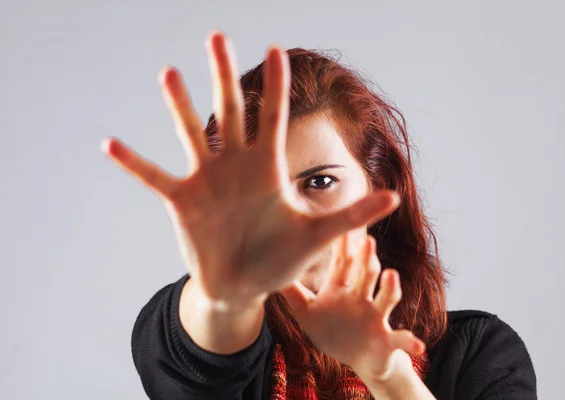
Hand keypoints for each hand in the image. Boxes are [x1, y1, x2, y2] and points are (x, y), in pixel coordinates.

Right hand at [101, 31, 399, 307]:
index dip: (275, 86)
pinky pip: (154, 177)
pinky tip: (109, 144)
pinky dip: (134, 163)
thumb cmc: (281, 257)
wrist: (246, 284)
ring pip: (190, 134)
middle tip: (217, 36)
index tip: (279, 50)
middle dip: (223, 75)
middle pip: (230, 112)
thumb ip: (352, 214)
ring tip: (169, 74)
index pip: (273, 118)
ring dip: (179, 106)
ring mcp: (207, 181)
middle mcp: (236, 166)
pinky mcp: (182, 202)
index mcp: (268, 168)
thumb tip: (395, 196)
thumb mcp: (318, 235)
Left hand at [279, 233, 425, 380]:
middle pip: (365, 274)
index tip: (340, 225)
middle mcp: (361, 297)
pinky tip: (417, 346)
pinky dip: (409, 341)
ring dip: (390, 287)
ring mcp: (376, 317)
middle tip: (367, 240)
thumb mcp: (307, 312)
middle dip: (366, 258)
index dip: (342, 246)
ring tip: (392, 274)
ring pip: (385, 298)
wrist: (358, 359)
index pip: (343, 263)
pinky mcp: (387, 340)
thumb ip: (291, 292)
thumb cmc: (333, 330)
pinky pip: (400, 340)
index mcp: (342, 289)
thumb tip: (268, 270)